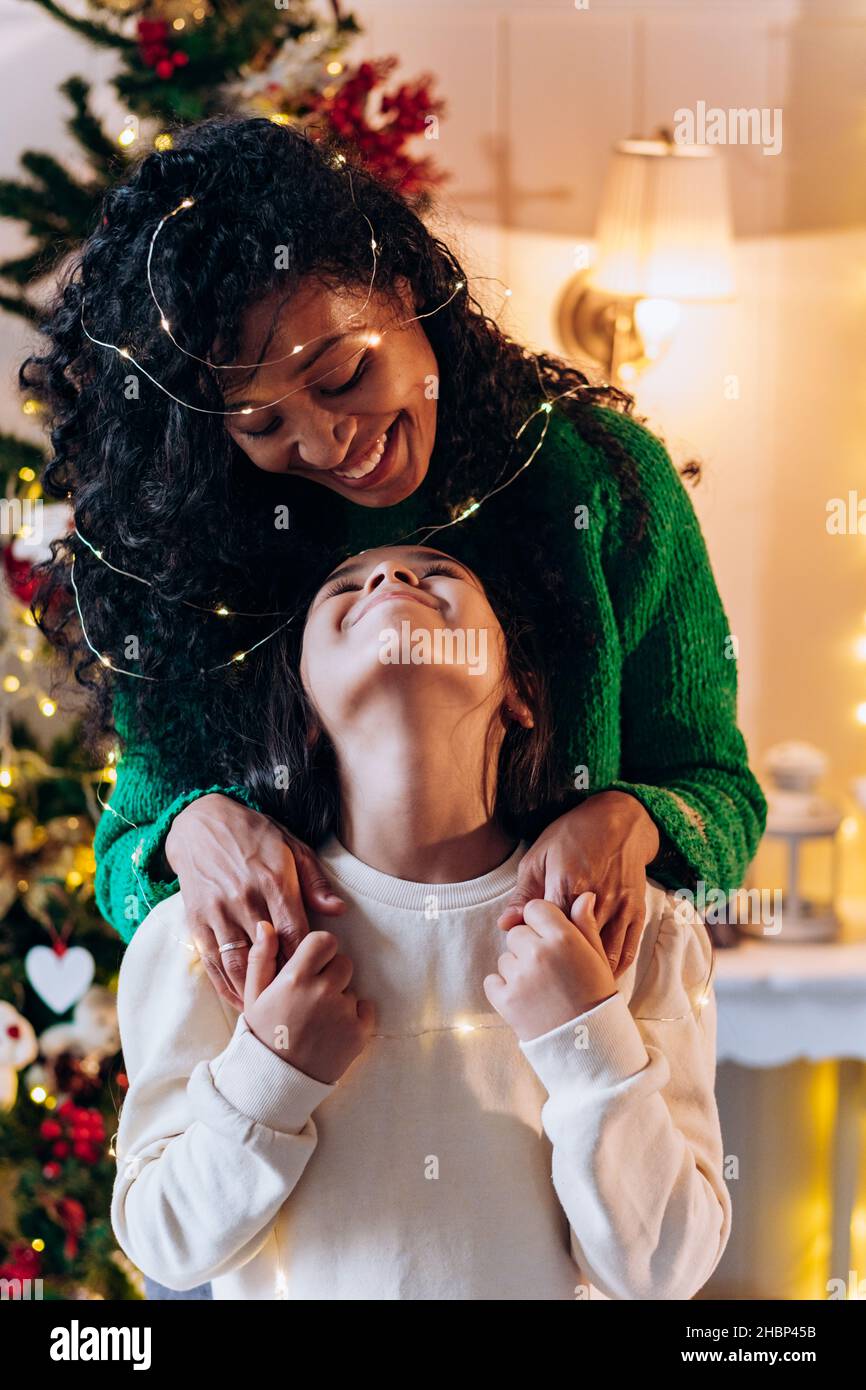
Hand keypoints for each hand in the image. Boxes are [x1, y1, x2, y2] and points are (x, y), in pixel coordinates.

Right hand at [165, 794, 345, 1008]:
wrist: (200, 824)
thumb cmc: (254, 835)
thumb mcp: (292, 847)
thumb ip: (315, 882)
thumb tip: (339, 910)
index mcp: (274, 881)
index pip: (296, 933)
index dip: (307, 960)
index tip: (319, 978)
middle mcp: (246, 899)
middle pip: (270, 954)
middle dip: (285, 982)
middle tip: (301, 1004)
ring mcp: (218, 912)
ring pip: (239, 963)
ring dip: (256, 990)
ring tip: (274, 1010)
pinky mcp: (197, 921)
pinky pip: (213, 962)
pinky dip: (227, 986)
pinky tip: (242, 1000)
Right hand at [243, 920, 375, 1084]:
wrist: (275, 1083)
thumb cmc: (262, 1036)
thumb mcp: (252, 997)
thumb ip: (261, 958)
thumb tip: (268, 926)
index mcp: (295, 979)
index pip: (325, 941)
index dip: (319, 951)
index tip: (311, 965)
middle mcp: (322, 992)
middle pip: (343, 962)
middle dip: (331, 974)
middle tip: (313, 996)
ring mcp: (343, 1013)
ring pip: (351, 988)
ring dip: (340, 998)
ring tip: (318, 1020)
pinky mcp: (359, 1034)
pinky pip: (366, 1009)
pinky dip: (355, 1017)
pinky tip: (333, 1030)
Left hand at [484, 893, 614, 1041]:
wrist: (588, 1045)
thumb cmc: (596, 997)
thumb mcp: (598, 958)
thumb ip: (585, 925)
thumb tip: (584, 896)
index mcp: (564, 938)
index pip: (535, 909)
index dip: (541, 921)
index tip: (549, 937)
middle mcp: (539, 952)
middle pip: (518, 932)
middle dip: (529, 946)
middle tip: (548, 969)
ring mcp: (520, 976)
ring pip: (505, 958)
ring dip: (517, 969)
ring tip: (541, 988)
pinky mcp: (505, 999)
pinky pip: (492, 981)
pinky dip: (503, 989)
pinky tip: (525, 999)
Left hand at [496, 792, 659, 976]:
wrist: (619, 821)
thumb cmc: (572, 836)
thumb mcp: (539, 857)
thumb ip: (523, 895)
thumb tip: (505, 925)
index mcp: (566, 884)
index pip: (548, 931)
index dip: (538, 948)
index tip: (531, 957)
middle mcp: (595, 898)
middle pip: (576, 946)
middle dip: (564, 965)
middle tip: (551, 979)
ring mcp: (620, 906)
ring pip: (604, 953)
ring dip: (590, 973)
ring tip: (574, 988)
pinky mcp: (637, 911)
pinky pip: (628, 949)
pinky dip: (615, 968)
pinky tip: (601, 978)